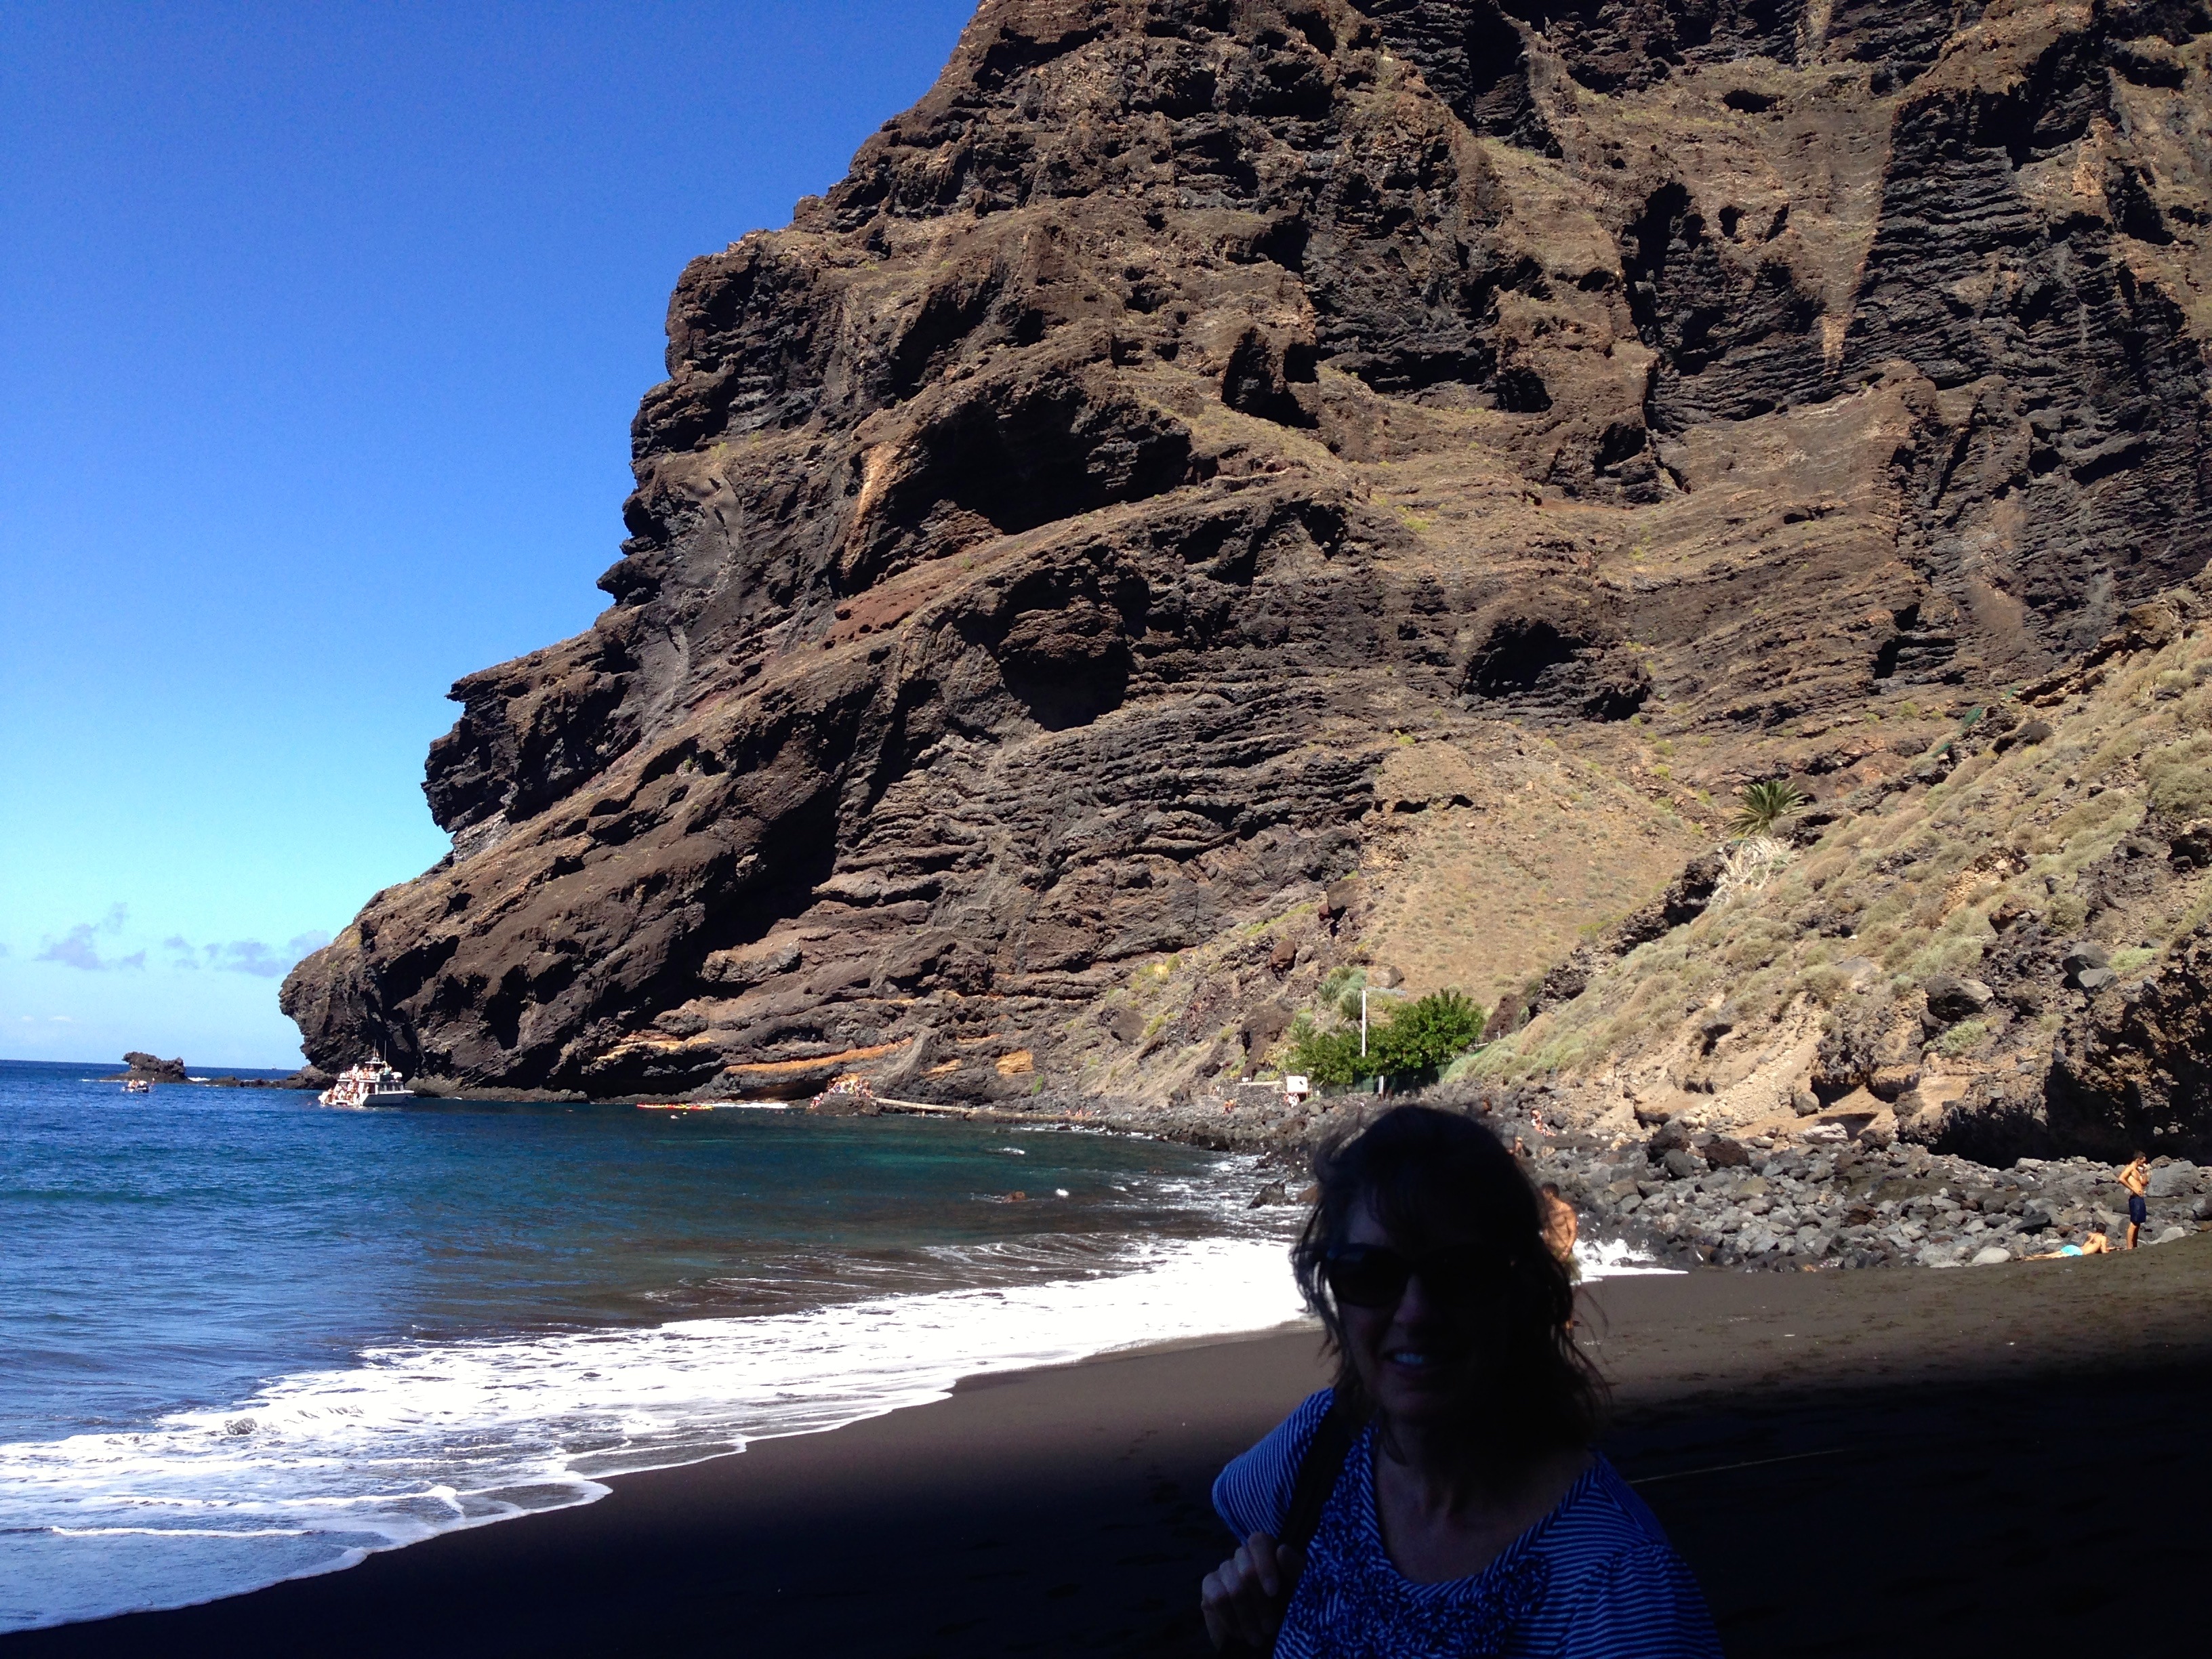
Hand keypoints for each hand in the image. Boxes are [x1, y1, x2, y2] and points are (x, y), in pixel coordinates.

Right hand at [1200, 1531, 1304, 1651]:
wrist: (1266, 1638)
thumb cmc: (1287, 1610)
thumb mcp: (1300, 1591)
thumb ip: (1296, 1570)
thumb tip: (1282, 1550)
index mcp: (1267, 1552)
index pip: (1259, 1542)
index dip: (1265, 1566)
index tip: (1273, 1592)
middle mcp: (1243, 1556)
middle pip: (1246, 1570)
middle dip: (1260, 1603)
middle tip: (1269, 1627)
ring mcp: (1224, 1570)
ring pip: (1233, 1588)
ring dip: (1248, 1618)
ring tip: (1258, 1637)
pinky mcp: (1209, 1586)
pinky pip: (1216, 1598)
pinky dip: (1230, 1619)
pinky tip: (1240, 1633)